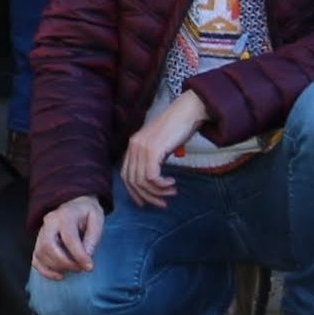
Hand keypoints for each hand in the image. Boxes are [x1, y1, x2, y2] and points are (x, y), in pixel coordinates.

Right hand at [30, 197, 106, 281]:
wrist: (75, 204)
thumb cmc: (87, 213)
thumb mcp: (97, 219)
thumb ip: (93, 238)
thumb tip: (87, 256)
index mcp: (65, 215)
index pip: (69, 238)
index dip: (79, 255)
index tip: (89, 267)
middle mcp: (49, 223)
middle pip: (48, 246)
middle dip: (64, 262)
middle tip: (79, 268)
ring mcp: (41, 232)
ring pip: (40, 254)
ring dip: (57, 267)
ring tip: (73, 269)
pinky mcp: (38, 242)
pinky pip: (35, 259)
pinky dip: (45, 271)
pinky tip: (59, 276)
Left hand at [121, 92, 203, 208]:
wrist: (187, 112)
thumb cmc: (178, 128)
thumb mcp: (160, 146)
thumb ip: (153, 160)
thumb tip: (153, 181)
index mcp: (133, 145)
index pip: (126, 175)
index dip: (134, 192)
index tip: (145, 202)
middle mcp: (134, 146)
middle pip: (133, 181)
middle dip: (148, 196)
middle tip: (163, 203)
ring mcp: (142, 147)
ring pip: (142, 181)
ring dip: (158, 191)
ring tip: (172, 192)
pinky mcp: (152, 149)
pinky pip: (152, 176)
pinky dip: (162, 184)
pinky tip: (172, 183)